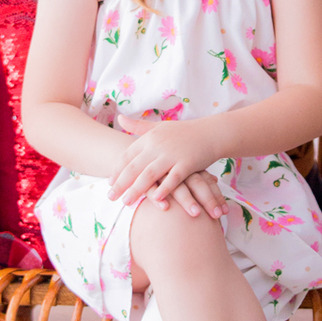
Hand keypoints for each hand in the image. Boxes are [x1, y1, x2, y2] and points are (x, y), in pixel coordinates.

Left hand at [108, 116, 225, 216]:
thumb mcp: (159, 126)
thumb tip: (118, 119)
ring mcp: (172, 155)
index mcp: (150, 138)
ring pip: (150, 174)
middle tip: (111, 197)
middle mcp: (158, 146)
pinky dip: (164, 189)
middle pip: (135, 167)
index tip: (109, 183)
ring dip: (137, 189)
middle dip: (121, 183)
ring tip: (126, 202)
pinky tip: (155, 199)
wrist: (212, 132)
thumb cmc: (184, 131)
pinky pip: (173, 178)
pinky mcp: (187, 163)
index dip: (117, 169)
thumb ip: (138, 126)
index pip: (128, 155)